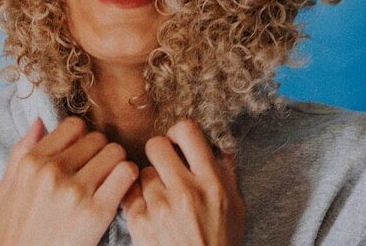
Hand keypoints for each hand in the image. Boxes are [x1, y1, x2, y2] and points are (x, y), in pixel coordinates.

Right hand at [0, 116, 138, 245]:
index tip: (83, 155)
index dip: (83, 138)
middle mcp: (53, 172)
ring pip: (115, 152)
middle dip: (101, 152)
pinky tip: (121, 191)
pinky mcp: (96, 212)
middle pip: (97, 138)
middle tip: (99, 171)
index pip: (74, 126)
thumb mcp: (5, 191)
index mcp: (32, 163)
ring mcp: (75, 191)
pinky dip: (129, 178)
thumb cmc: (15, 233)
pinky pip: (126, 173)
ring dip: (117, 164)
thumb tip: (40, 121)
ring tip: (110, 181)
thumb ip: (20, 152)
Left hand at [122, 119, 245, 245]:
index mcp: (211, 182)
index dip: (179, 132)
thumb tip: (220, 145)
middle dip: (159, 152)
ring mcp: (160, 207)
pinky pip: (129, 193)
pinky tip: (149, 211)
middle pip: (155, 145)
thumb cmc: (221, 243)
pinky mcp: (139, 222)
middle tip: (164, 166)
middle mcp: (185, 191)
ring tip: (161, 198)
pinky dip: (137, 200)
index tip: (179, 142)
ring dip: (149, 181)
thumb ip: (227, 173)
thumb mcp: (236, 207)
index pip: (187, 131)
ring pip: (141, 171)